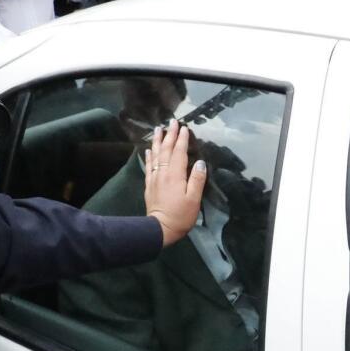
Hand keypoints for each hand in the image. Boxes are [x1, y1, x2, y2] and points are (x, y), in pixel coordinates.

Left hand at [144, 119, 206, 246]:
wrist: (160, 229)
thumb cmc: (181, 215)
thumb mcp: (194, 199)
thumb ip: (197, 180)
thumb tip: (200, 163)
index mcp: (176, 175)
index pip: (179, 152)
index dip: (182, 139)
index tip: (184, 127)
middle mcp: (163, 173)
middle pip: (167, 150)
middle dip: (170, 135)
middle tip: (172, 122)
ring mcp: (155, 178)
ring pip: (156, 155)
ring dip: (158, 141)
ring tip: (159, 129)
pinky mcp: (150, 185)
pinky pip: (149, 166)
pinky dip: (150, 156)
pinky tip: (150, 149)